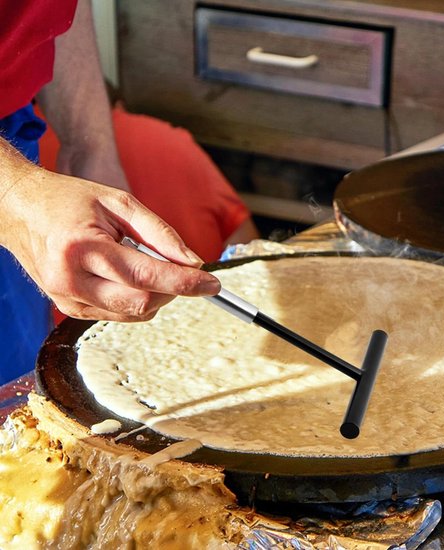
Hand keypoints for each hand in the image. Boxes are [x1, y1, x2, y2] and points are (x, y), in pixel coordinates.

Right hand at [0, 163, 220, 321]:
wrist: (19, 211)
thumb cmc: (69, 200)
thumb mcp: (119, 202)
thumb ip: (160, 232)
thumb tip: (193, 261)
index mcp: (82, 247)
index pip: (147, 276)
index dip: (186, 283)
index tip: (213, 284)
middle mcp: (71, 280)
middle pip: (142, 303)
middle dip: (174, 290)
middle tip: (186, 271)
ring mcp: (66, 299)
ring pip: (133, 314)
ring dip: (156, 296)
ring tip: (147, 264)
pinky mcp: (68, 309)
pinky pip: (118, 315)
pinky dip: (137, 300)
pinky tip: (131, 276)